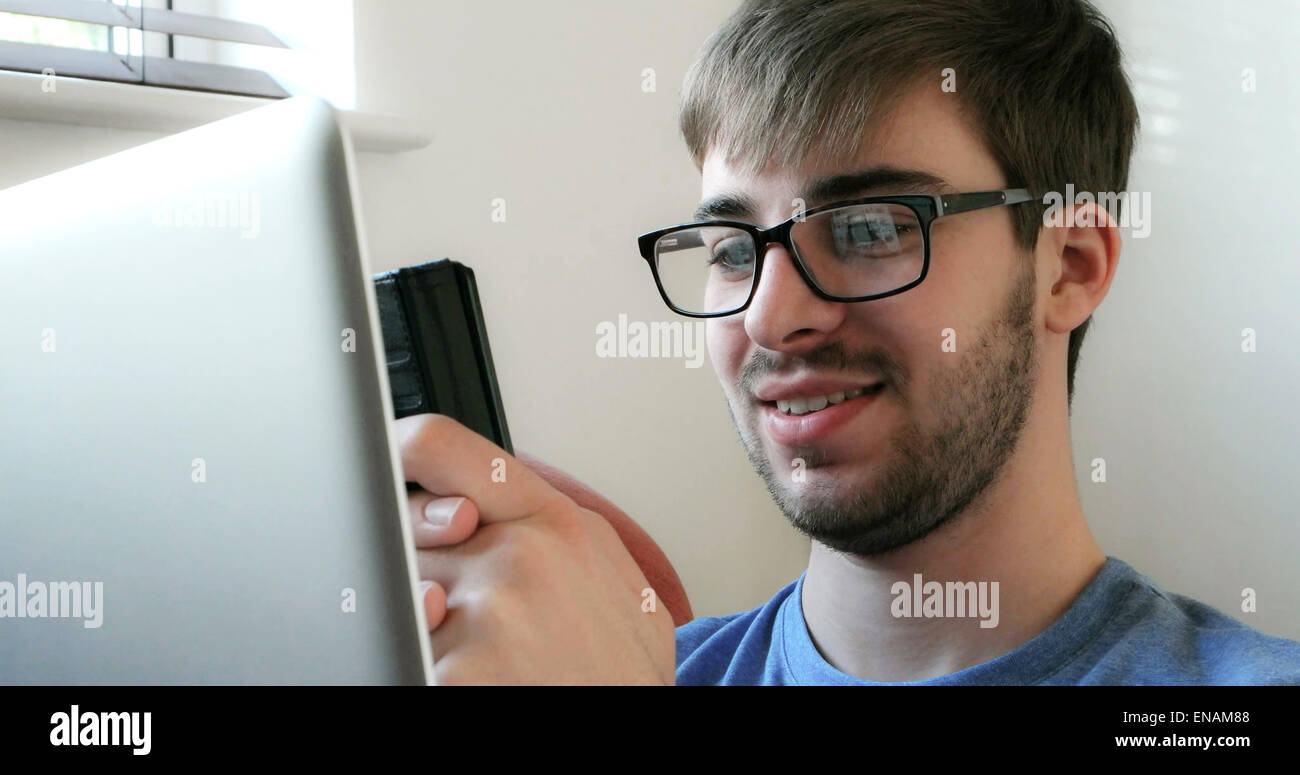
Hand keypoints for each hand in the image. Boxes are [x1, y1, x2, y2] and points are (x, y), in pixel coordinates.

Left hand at [395, 414, 675, 684]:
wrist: (632, 729)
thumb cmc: (617, 668)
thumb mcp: (606, 571)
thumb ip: (536, 523)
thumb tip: (456, 503)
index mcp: (555, 520)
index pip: (441, 447)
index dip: (395, 450)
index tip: (383, 460)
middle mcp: (520, 556)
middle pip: (406, 534)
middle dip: (424, 570)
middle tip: (473, 611)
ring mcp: (487, 614)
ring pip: (400, 599)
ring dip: (424, 629)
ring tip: (490, 657)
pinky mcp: (455, 671)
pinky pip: (400, 652)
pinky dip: (424, 667)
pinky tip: (477, 679)